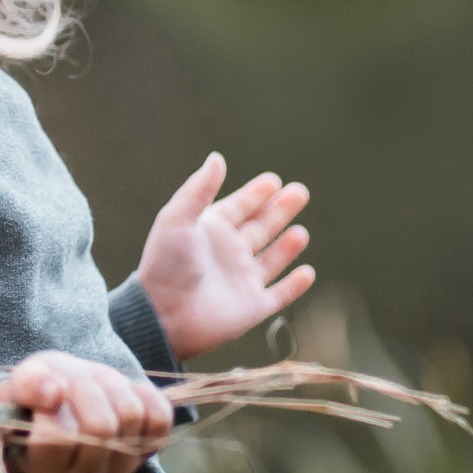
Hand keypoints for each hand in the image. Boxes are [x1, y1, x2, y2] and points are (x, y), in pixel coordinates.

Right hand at [0, 350, 171, 472]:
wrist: (67, 396)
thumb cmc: (38, 393)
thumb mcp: (22, 382)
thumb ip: (27, 386)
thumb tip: (52, 392)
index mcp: (43, 468)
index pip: (55, 440)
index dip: (53, 404)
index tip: (49, 389)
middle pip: (100, 427)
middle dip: (86, 389)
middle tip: (74, 379)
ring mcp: (118, 467)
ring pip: (131, 416)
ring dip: (112, 385)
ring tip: (95, 382)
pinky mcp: (147, 450)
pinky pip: (160, 417)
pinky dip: (143, 392)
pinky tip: (122, 390)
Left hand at [136, 152, 315, 361]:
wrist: (164, 315)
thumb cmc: (166, 265)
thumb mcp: (177, 219)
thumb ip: (199, 189)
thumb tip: (217, 158)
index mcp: (210, 231)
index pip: (239, 207)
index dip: (255, 194)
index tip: (273, 180)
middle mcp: (228, 254)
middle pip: (260, 227)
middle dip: (279, 211)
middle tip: (300, 192)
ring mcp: (242, 280)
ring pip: (272, 259)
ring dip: (287, 246)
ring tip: (301, 232)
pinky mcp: (253, 307)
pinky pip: (279, 294)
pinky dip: (295, 285)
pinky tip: (308, 272)